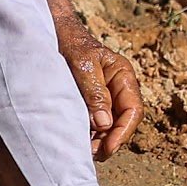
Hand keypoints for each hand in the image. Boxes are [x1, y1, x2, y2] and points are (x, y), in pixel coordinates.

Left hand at [47, 0, 140, 160]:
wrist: (53, 32)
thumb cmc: (70, 44)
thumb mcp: (82, 65)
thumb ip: (95, 93)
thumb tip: (104, 124)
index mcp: (123, 76)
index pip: (133, 110)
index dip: (123, 132)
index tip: (108, 148)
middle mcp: (118, 88)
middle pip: (123, 121)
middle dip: (111, 140)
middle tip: (93, 154)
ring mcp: (106, 96)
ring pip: (110, 125)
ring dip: (101, 140)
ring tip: (86, 151)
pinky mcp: (91, 101)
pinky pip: (97, 122)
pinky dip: (92, 134)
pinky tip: (81, 141)